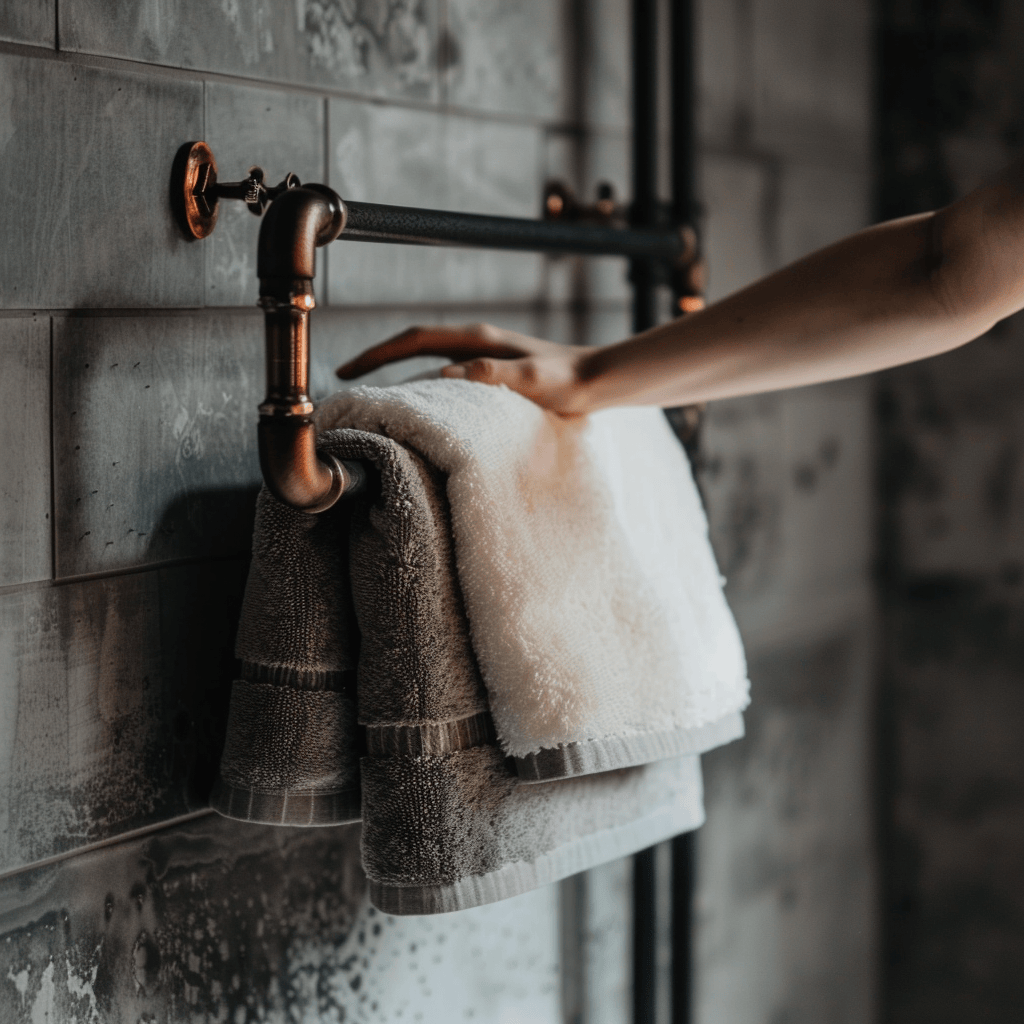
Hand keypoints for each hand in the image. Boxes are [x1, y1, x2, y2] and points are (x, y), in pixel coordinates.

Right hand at [336, 323, 594, 415]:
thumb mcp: (533, 377)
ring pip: (428, 362)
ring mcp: (483, 357)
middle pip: (413, 346)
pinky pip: (447, 377)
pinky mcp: (492, 373)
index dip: (378, 353)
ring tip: (377, 399)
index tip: (349, 369)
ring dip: (400, 375)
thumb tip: (448, 374)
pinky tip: (424, 410)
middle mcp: (475, 343)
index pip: (414, 339)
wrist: (598, 381)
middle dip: (378, 361)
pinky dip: (426, 388)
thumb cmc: (569, 380)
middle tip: (348, 382)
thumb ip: (494, 374)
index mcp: (477, 340)